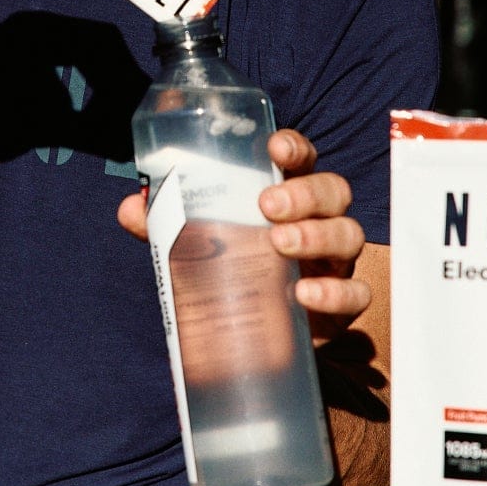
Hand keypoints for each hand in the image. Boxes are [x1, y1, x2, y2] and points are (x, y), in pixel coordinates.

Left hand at [117, 128, 368, 338]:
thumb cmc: (235, 271)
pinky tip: (305, 294)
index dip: (295, 148)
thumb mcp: (200, 244)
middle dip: (305, 193)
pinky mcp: (341, 303)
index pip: (301, 160)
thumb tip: (130, 207)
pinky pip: (356, 292)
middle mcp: (319, 221)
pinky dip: (335, 292)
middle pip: (333, 191)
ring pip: (349, 234)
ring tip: (280, 244)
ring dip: (317, 235)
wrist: (261, 338)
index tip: (275, 147)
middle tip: (268, 205)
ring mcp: (335, 261)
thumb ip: (168, 225)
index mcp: (288, 196)